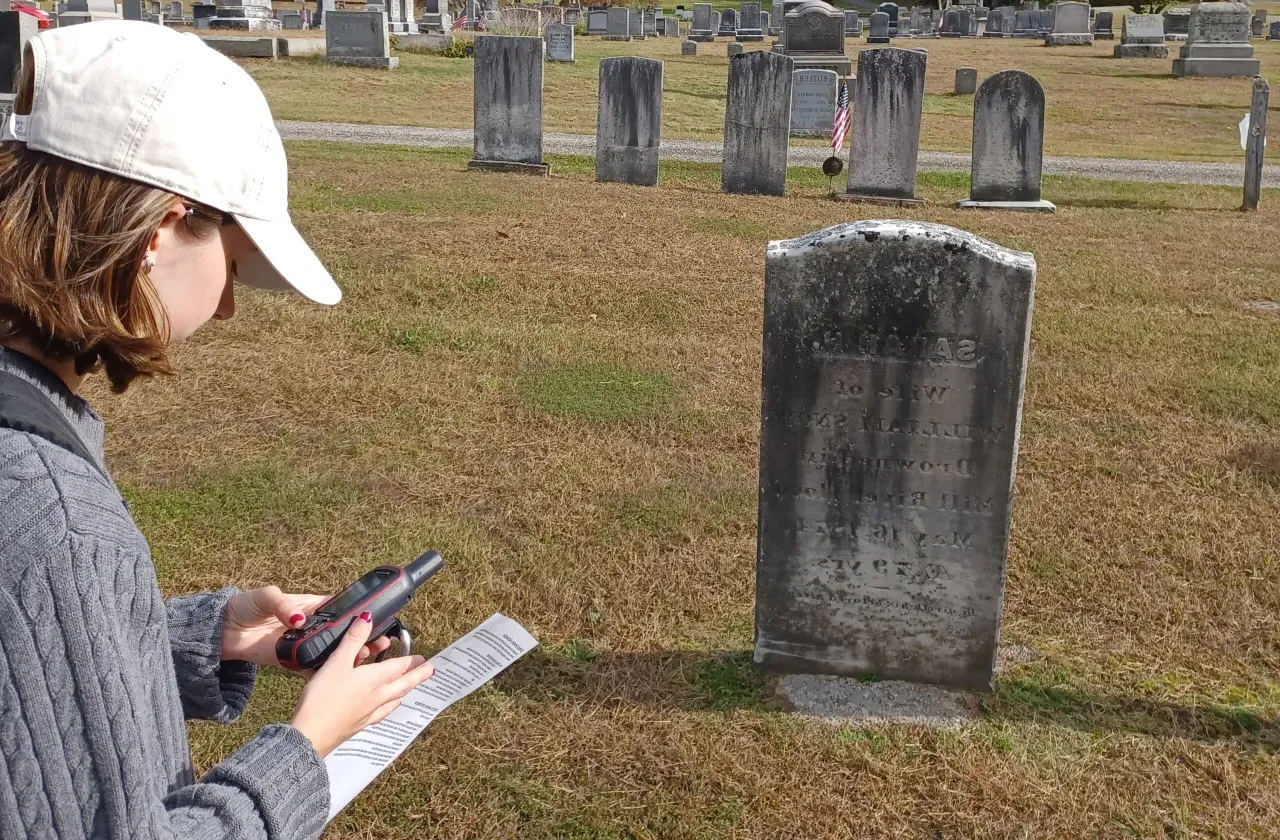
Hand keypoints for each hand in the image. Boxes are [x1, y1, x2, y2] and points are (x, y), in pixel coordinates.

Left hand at [221, 586, 391, 667]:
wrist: (222, 631)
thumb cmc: (245, 606)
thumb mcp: (265, 598)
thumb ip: (283, 606)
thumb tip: (298, 619)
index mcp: (309, 606)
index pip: (339, 609)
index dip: (357, 614)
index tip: (374, 619)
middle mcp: (310, 626)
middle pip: (341, 633)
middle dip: (360, 639)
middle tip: (378, 644)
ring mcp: (302, 644)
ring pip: (331, 652)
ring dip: (348, 657)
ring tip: (365, 660)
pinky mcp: (292, 661)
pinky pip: (312, 668)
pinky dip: (324, 674)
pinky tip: (339, 680)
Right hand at [291, 611, 435, 757]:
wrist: (312, 735)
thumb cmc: (323, 697)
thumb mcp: (337, 662)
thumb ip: (353, 640)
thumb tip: (368, 618)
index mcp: (374, 679)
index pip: (399, 667)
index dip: (411, 661)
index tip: (425, 660)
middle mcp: (377, 696)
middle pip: (403, 684)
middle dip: (416, 677)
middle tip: (429, 672)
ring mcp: (369, 713)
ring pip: (393, 700)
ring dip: (403, 692)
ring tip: (409, 689)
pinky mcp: (359, 725)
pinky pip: (380, 714)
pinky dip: (387, 708)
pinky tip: (383, 710)